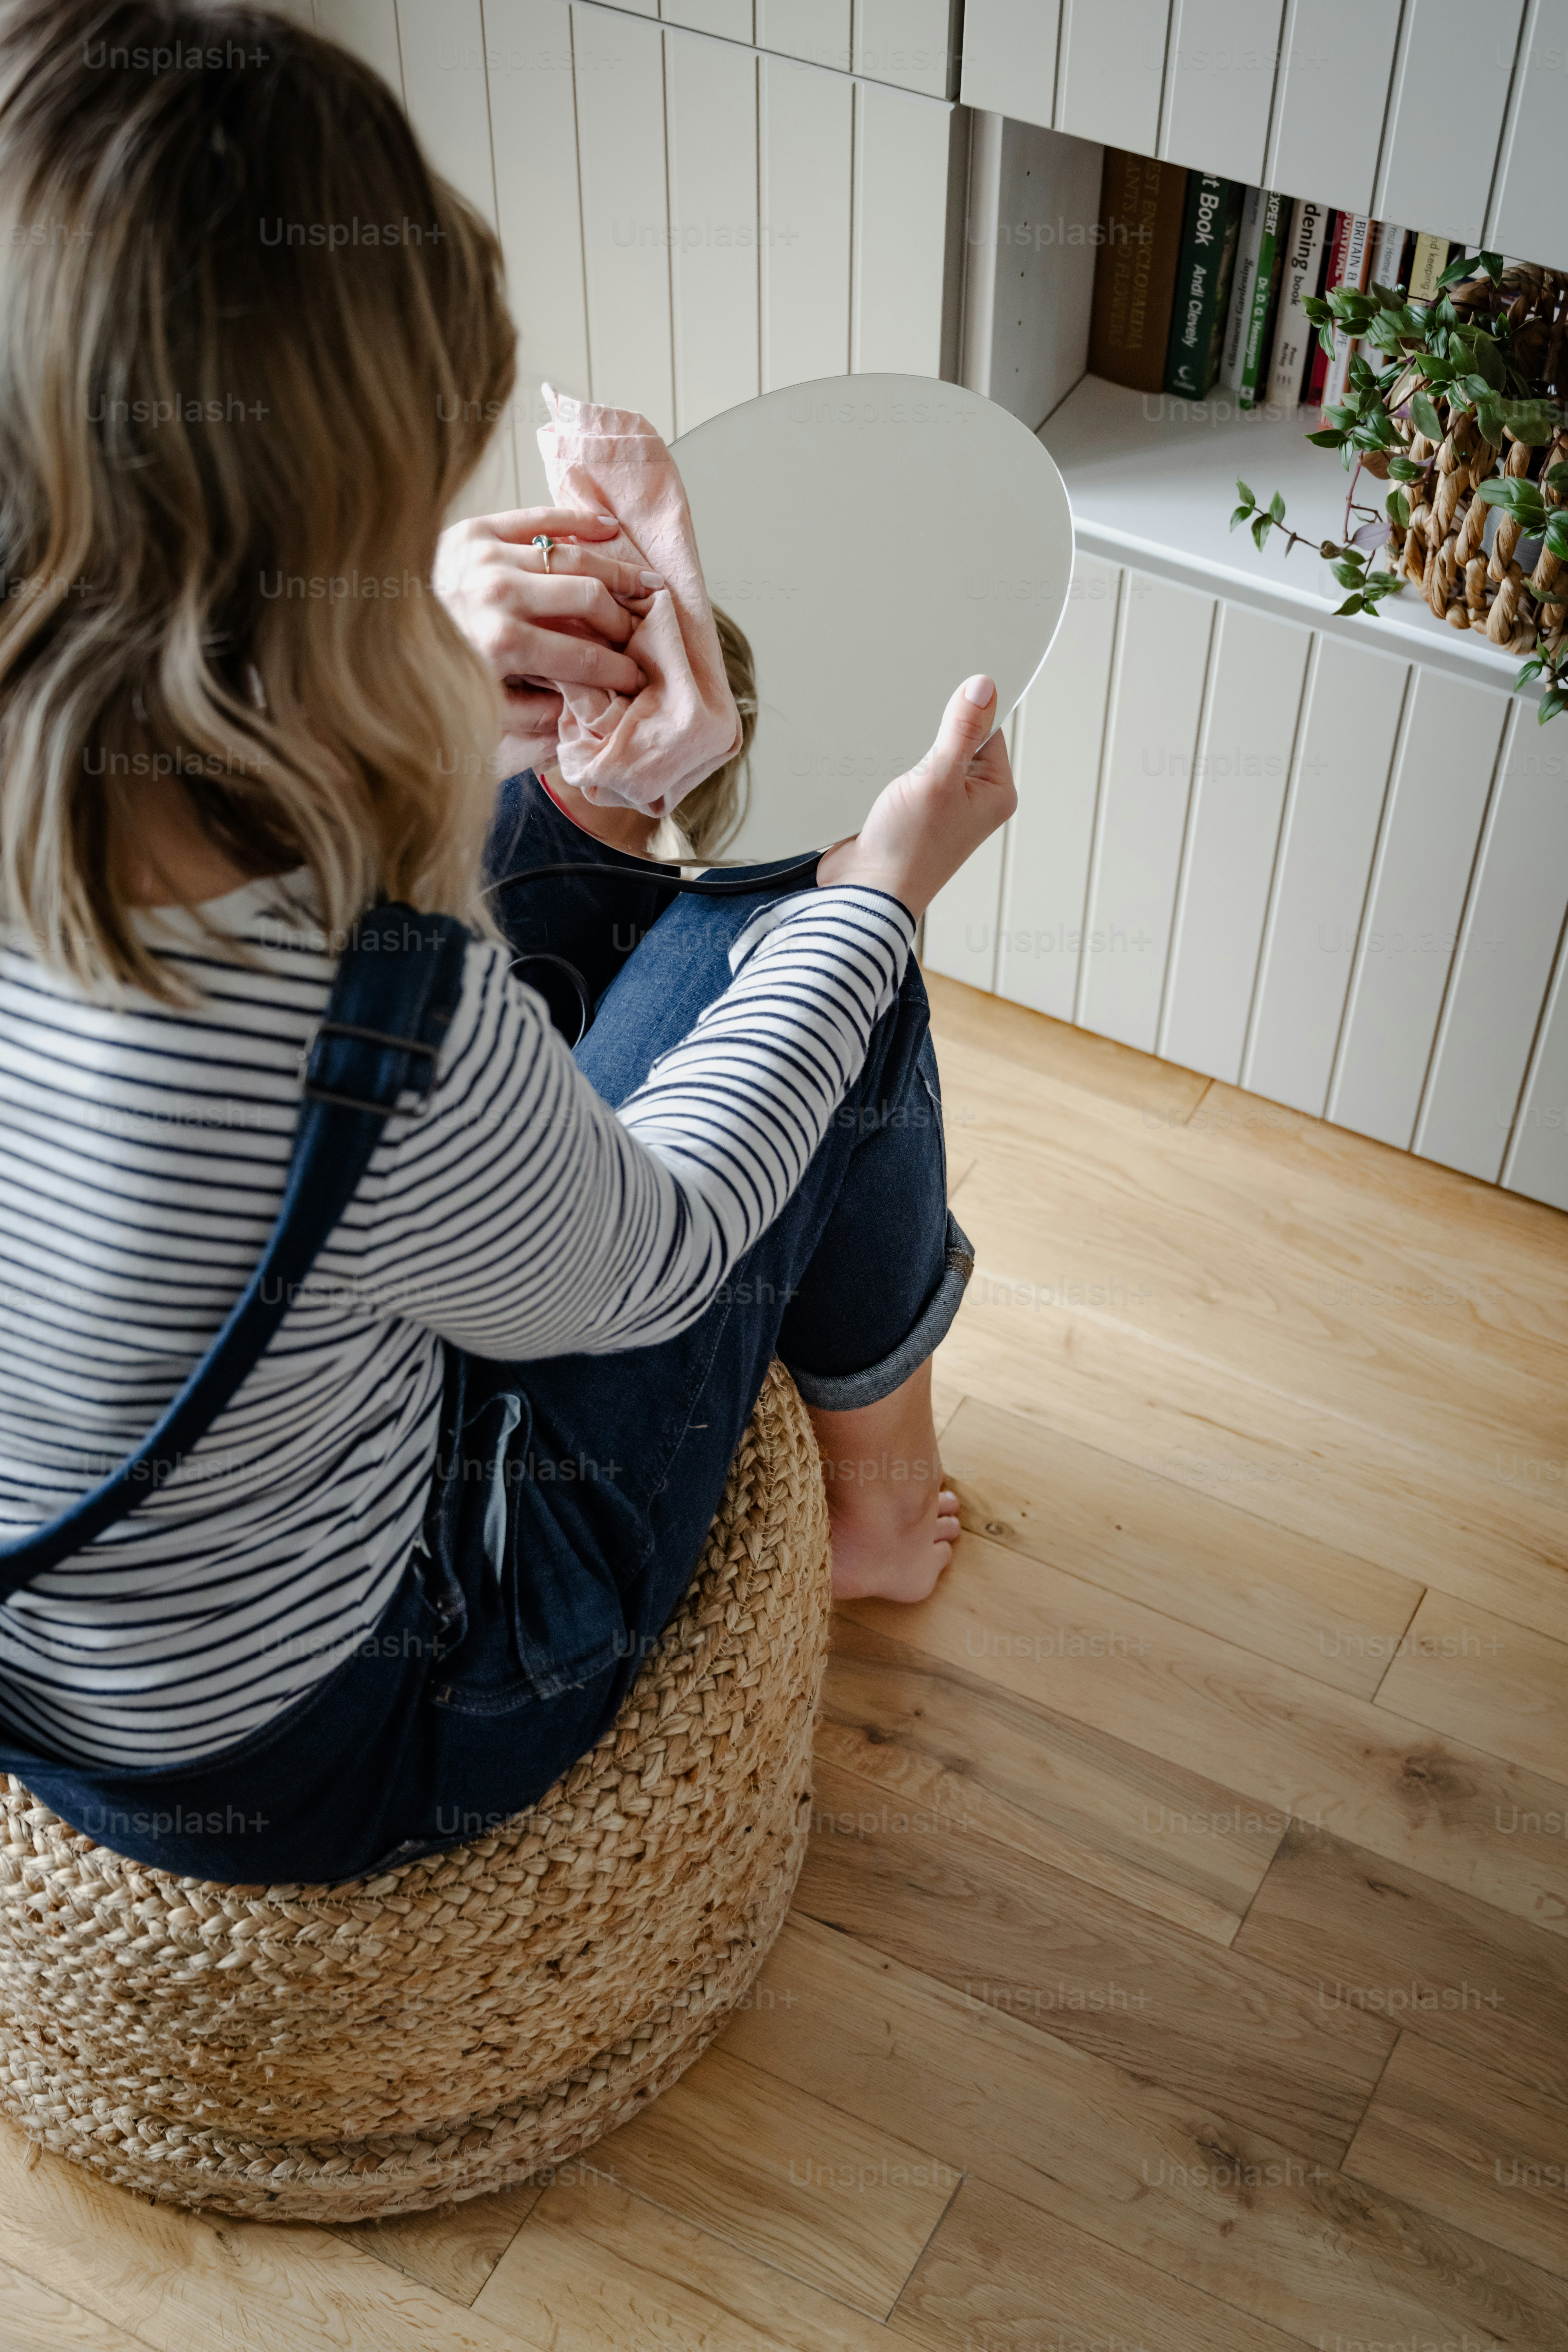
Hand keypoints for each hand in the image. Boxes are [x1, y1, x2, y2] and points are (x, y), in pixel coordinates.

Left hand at [434, 507, 658, 769]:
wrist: (369, 639)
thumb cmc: (429, 679)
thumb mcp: (481, 716)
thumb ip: (535, 716)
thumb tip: (583, 707)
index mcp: (500, 645)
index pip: (582, 656)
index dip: (617, 670)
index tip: (636, 679)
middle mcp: (496, 594)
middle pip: (586, 598)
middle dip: (621, 621)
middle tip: (639, 634)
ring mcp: (485, 555)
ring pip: (572, 556)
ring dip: (616, 571)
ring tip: (646, 585)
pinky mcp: (474, 530)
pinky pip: (540, 518)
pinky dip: (580, 521)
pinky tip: (611, 530)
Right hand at [816, 676, 1015, 919]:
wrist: (865, 892)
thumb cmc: (908, 849)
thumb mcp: (938, 779)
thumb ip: (961, 731)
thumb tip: (984, 687)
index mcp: (996, 791)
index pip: (990, 728)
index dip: (966, 708)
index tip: (942, 698)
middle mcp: (973, 798)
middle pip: (960, 737)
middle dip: (934, 730)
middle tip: (913, 739)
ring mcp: (941, 804)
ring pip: (929, 751)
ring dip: (909, 747)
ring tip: (897, 761)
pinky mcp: (911, 808)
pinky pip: (906, 769)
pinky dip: (893, 764)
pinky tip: (881, 768)